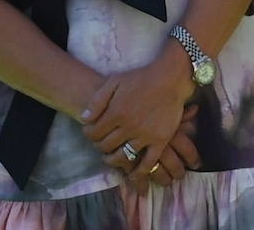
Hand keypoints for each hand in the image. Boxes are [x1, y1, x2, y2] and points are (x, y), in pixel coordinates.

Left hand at [81, 54, 194, 182]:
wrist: (169, 79)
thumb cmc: (141, 78)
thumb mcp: (114, 81)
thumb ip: (97, 100)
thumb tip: (84, 119)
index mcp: (116, 112)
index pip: (94, 133)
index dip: (88, 134)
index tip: (90, 132)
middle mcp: (129, 127)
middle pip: (106, 146)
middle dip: (99, 146)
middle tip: (101, 143)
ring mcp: (145, 136)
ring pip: (123, 157)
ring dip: (113, 160)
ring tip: (111, 158)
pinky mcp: (160, 141)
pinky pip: (148, 162)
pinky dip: (139, 172)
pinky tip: (132, 175)